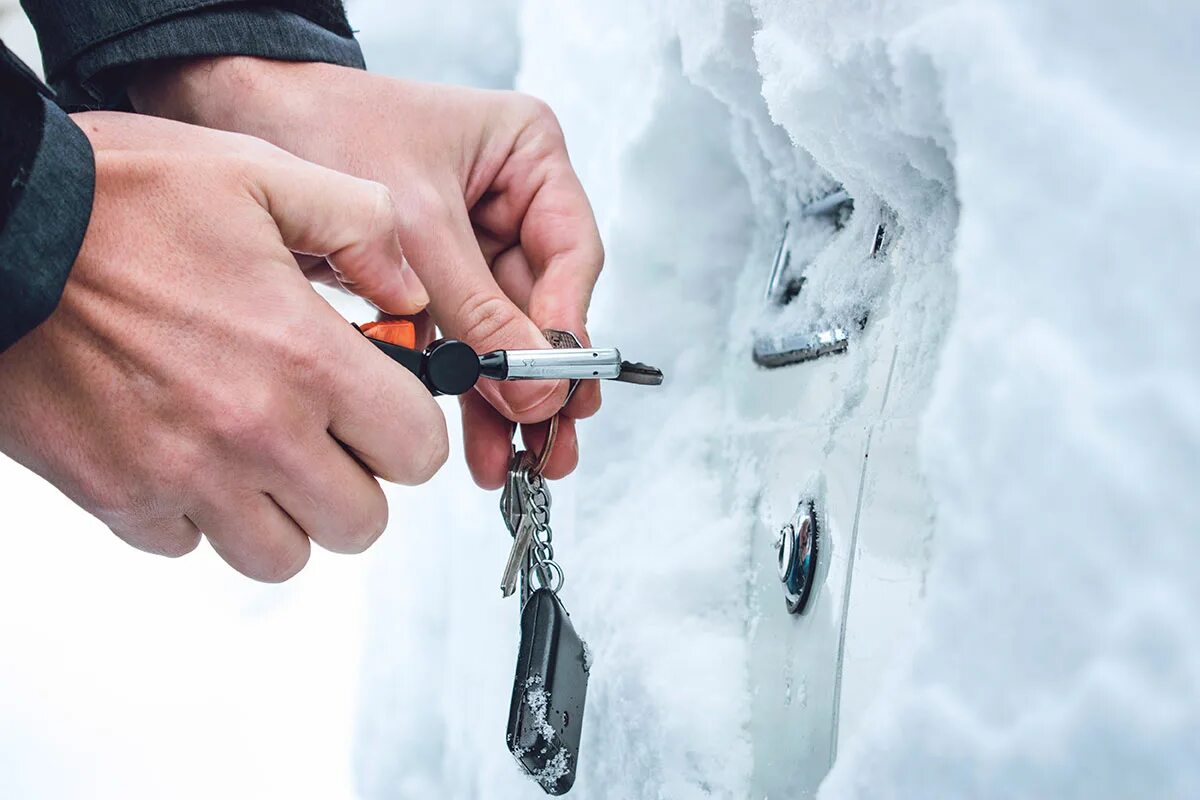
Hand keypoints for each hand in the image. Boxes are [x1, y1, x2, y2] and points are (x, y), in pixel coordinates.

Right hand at [0, 112, 447, 580]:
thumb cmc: (118, 199)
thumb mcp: (262, 174)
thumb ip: (361, 227)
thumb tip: (410, 291)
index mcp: (305, 357)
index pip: (416, 451)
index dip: (409, 430)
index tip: (385, 408)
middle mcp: (254, 432)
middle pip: (361, 522)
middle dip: (356, 480)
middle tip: (329, 434)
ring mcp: (183, 475)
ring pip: (282, 555)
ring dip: (285, 514)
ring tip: (262, 455)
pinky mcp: (117, 497)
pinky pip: (188, 545)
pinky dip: (197, 514)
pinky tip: (187, 452)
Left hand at [130, 58, 604, 487]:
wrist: (237, 115)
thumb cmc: (327, 128)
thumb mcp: (415, 222)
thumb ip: (478, 308)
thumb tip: (535, 385)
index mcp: (528, 156)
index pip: (571, 252)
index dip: (564, 323)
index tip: (550, 382)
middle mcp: (510, 201)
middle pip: (543, 304)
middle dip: (540, 379)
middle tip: (548, 446)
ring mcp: (473, 243)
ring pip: (505, 334)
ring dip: (508, 398)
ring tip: (515, 461)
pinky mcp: (434, 279)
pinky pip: (462, 343)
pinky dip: (466, 391)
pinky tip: (480, 441)